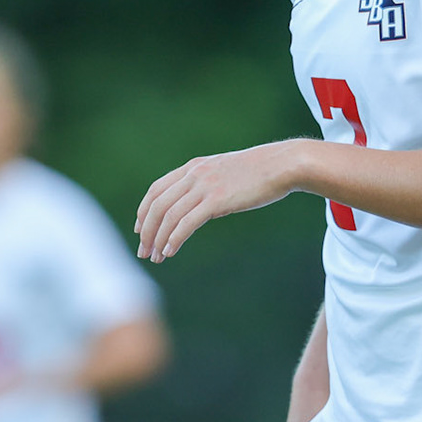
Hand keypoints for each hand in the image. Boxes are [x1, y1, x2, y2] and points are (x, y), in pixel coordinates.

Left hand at [134, 141, 304, 261]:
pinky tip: (170, 251)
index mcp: (192, 167)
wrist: (282, 165)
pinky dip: (174, 238)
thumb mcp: (223, 173)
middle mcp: (194, 175)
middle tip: (143, 251)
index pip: (156, 189)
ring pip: (169, 215)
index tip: (140, 230)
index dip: (144, 211)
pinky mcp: (217, 200)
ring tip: (156, 257)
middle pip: (157, 205)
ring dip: (158, 239)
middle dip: (146, 230)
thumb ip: (206, 184)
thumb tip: (198, 205)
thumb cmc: (258, 172)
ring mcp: (205, 186)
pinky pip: (187, 222)